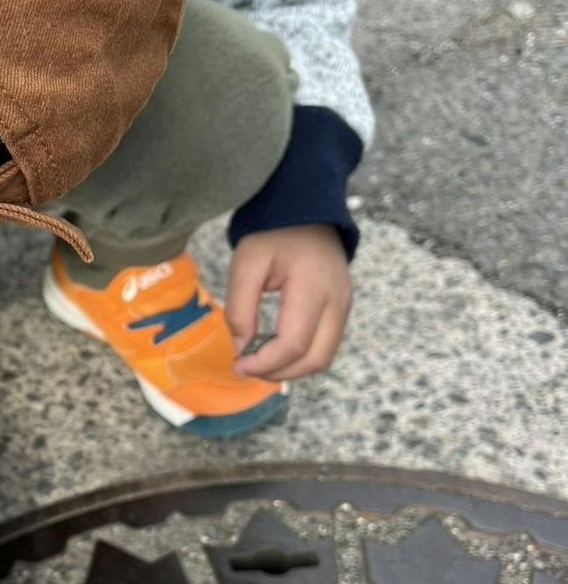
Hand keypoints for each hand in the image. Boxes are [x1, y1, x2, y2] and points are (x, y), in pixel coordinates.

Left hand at [225, 225, 351, 381]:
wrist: (306, 210)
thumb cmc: (273, 234)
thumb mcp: (246, 264)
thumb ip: (240, 308)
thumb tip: (242, 348)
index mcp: (313, 289)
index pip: (293, 345)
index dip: (264, 363)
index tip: (238, 363)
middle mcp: (338, 302)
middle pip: (315, 360)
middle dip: (279, 373)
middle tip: (248, 368)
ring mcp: (345, 306)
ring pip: (324, 358)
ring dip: (292, 369)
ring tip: (261, 362)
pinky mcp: (343, 308)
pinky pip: (326, 345)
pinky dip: (302, 357)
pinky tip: (276, 351)